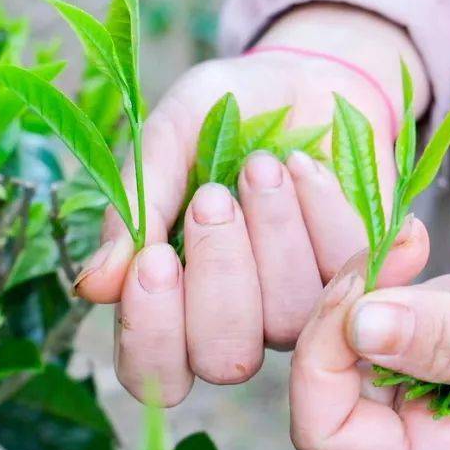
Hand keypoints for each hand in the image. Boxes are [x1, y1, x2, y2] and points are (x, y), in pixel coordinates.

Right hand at [74, 6, 427, 404]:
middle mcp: (234, 323)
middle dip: (220, 274)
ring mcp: (300, 310)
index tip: (155, 257)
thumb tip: (94, 286)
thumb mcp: (168, 139)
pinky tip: (306, 167)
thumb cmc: (220, 113)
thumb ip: (134, 208)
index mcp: (171, 303)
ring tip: (264, 165)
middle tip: (213, 196)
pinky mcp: (355, 281)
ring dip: (274, 233)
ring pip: (288, 321)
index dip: (152, 332)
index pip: (152, 371)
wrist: (304, 77)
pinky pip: (346, 277)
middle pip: (225, 359)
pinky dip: (323, 212)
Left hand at [290, 269, 449, 449]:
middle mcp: (436, 440)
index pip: (326, 428)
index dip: (321, 355)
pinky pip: (423, 311)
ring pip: (384, 327)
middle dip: (380, 301)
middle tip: (418, 246)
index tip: (359, 285)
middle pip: (343, 367)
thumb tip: (359, 323)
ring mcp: (447, 398)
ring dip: (435, 292)